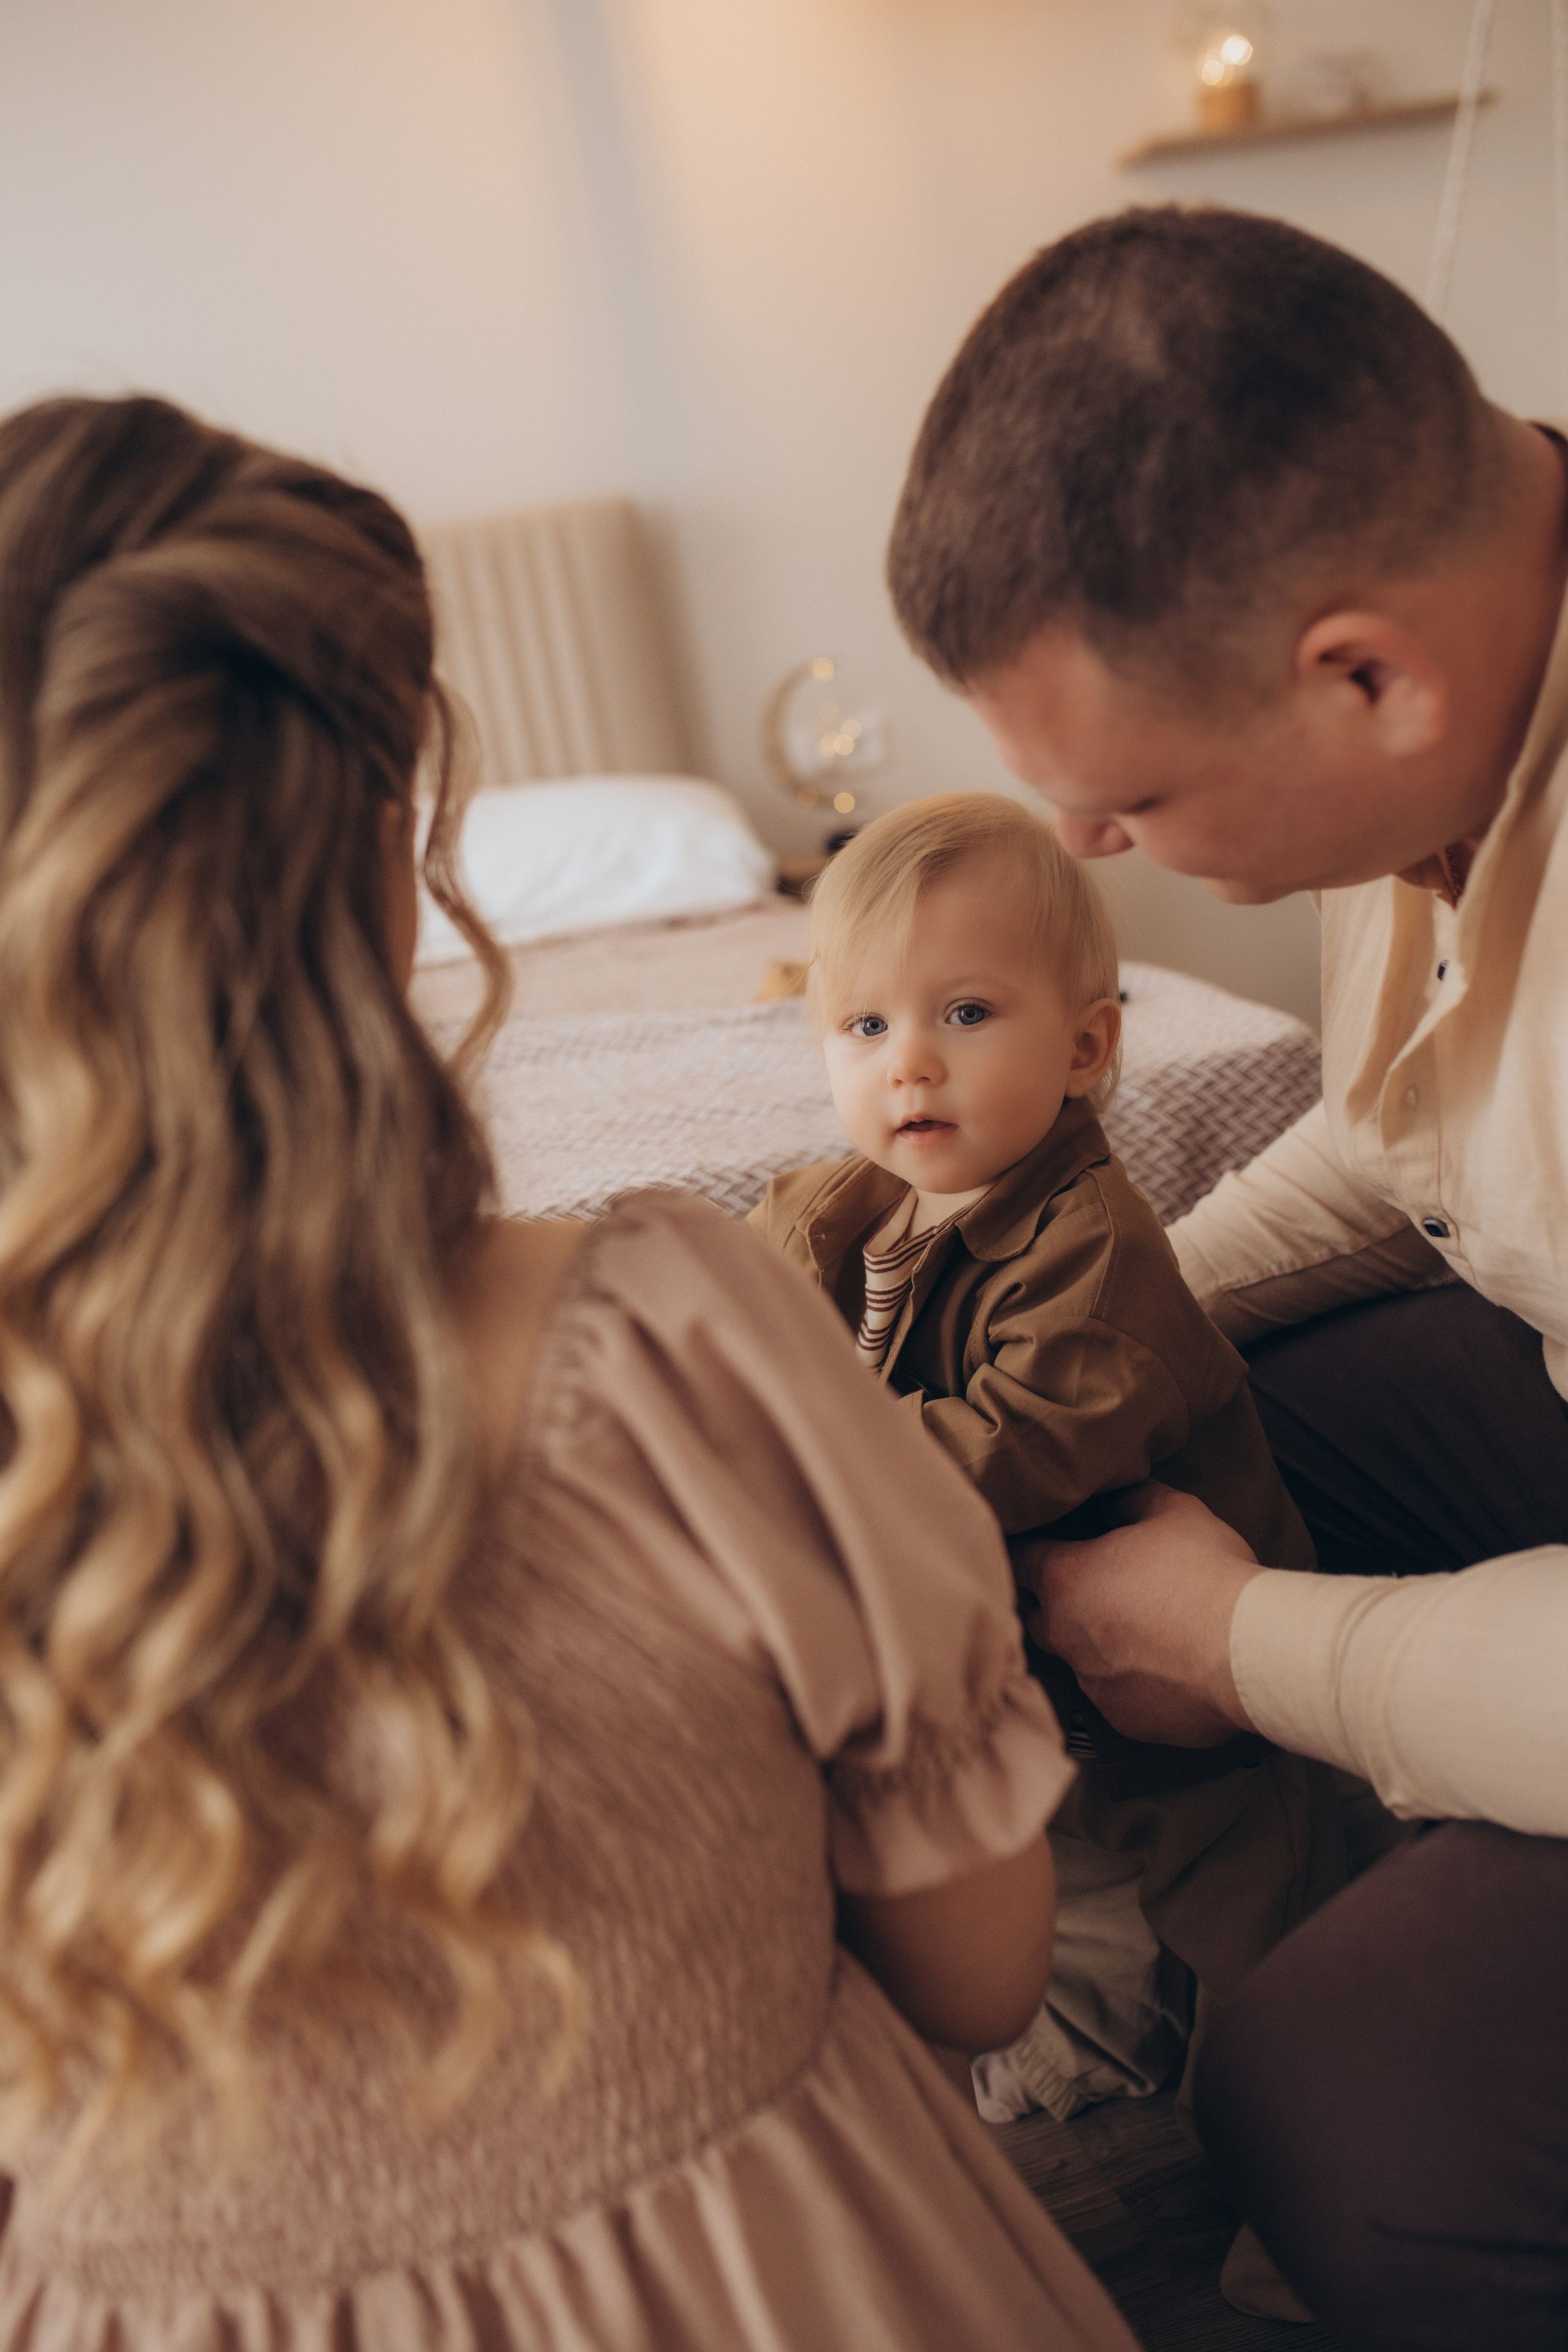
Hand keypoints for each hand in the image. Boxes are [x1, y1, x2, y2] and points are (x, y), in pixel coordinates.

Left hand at [1015, 1483, 1264, 1747]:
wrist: (1251, 1654)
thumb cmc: (1207, 1572)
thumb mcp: (1172, 1511)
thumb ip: (1131, 1500)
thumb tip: (1111, 1502)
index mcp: (1065, 1580)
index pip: (1021, 1557)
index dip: (1030, 1546)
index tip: (1041, 1541)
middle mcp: (1066, 1636)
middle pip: (1039, 1613)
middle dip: (1056, 1599)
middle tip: (1091, 1584)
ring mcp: (1092, 1684)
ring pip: (1078, 1658)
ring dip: (1097, 1643)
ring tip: (1138, 1629)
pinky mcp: (1124, 1720)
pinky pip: (1114, 1695)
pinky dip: (1130, 1681)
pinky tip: (1163, 1667)